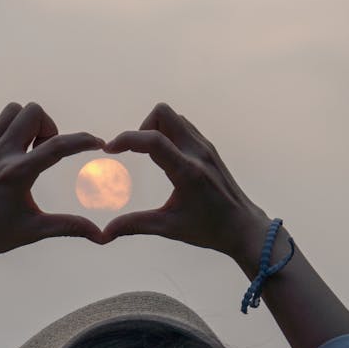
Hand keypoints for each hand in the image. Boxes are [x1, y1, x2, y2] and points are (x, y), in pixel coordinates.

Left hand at [0, 102, 105, 268]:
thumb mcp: (33, 230)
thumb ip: (69, 226)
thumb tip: (101, 236)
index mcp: (18, 174)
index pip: (58, 146)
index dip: (83, 140)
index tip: (97, 143)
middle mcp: (0, 155)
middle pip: (32, 112)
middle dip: (48, 126)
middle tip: (45, 150)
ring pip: (12, 111)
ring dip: (27, 123)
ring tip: (29, 149)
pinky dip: (7, 129)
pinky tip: (10, 151)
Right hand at [100, 102, 262, 258]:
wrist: (243, 227)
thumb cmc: (209, 229)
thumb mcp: (169, 227)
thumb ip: (135, 225)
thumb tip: (104, 234)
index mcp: (187, 171)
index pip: (153, 140)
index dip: (127, 139)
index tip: (110, 150)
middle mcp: (197, 152)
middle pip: (164, 113)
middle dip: (141, 127)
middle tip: (134, 152)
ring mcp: (205, 147)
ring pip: (174, 117)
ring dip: (155, 128)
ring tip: (148, 155)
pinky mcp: (209, 148)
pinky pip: (184, 126)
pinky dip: (168, 133)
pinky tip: (164, 156)